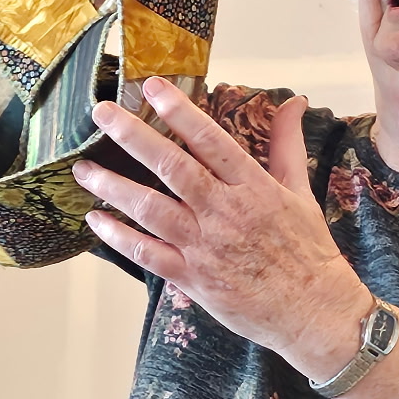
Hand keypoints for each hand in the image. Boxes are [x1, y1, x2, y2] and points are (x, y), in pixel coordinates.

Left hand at [73, 79, 371, 374]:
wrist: (314, 311)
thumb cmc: (308, 251)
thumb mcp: (300, 190)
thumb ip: (286, 144)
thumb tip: (292, 102)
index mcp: (253, 187)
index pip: (211, 140)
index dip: (180, 111)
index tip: (153, 87)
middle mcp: (225, 213)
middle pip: (173, 168)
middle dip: (133, 137)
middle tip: (101, 113)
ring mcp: (205, 247)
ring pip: (152, 209)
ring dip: (113, 187)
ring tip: (83, 169)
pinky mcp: (193, 278)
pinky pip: (148, 254)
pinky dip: (120, 237)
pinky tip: (97, 220)